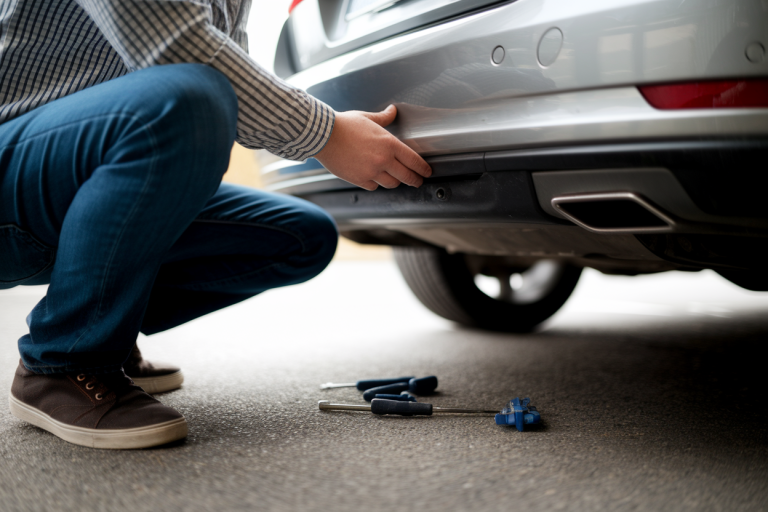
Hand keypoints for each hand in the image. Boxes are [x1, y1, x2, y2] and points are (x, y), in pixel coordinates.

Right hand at [314, 105, 431, 190]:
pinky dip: (376, 183)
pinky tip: (375, 178)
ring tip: (395, 179)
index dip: (423, 169)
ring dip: (395, 181)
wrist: (323, 136)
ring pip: (391, 184)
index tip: (426, 172)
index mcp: (389, 143)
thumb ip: (384, 117)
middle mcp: (383, 160)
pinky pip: (373, 187)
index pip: (414, 160)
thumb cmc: (344, 125)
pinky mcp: (359, 179)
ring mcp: (371, 172)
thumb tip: (392, 110)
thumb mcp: (367, 118)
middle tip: (417, 181)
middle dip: (415, 180)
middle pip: (406, 176)